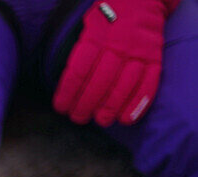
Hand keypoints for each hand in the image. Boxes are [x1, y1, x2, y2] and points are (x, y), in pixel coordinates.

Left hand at [52, 0, 175, 126]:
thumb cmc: (107, 16)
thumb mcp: (86, 25)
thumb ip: (78, 50)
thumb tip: (61, 81)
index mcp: (95, 36)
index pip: (78, 71)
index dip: (67, 94)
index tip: (61, 107)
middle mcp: (118, 45)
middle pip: (99, 83)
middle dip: (85, 105)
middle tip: (78, 118)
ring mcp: (138, 52)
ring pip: (123, 86)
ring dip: (110, 108)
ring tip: (100, 121)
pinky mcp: (155, 57)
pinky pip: (148, 83)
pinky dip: (138, 104)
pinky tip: (126, 119)